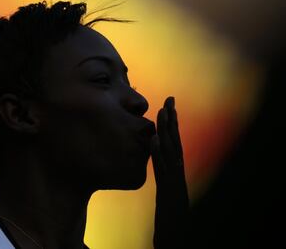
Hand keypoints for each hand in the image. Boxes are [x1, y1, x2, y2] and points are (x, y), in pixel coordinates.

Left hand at [151, 96, 189, 248]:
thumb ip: (163, 172)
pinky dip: (159, 153)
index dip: (171, 123)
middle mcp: (177, 170)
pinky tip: (154, 139)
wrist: (176, 231)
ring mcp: (174, 178)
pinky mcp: (169, 188)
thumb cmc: (171, 211)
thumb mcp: (166, 187)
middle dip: (172, 120)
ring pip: (171, 150)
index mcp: (175, 168)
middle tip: (169, 99)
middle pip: (175, 141)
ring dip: (167, 131)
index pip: (173, 141)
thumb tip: (157, 157)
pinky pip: (163, 168)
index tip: (168, 105)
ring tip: (162, 112)